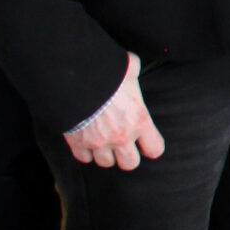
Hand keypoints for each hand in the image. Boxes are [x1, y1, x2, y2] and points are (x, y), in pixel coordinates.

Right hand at [65, 52, 164, 169]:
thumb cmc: (106, 75)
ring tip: (104, 141)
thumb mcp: (128, 69)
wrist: (74, 81)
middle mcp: (121, 137)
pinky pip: (84, 158)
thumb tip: (132, 65)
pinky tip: (86, 141)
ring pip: (106, 162)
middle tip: (124, 145)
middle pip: (130, 164)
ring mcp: (99, 143)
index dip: (151, 147)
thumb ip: (134, 71)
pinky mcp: (77, 144)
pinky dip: (85, 152)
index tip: (147, 143)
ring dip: (105, 154)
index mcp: (139, 120)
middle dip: (128, 156)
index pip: (155, 149)